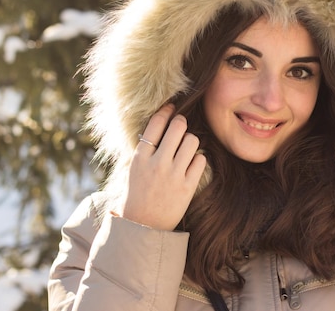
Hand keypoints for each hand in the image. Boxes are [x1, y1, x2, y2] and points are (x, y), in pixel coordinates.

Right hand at [121, 104, 206, 230]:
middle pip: (177, 127)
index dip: (166, 111)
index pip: (156, 124)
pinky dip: (198, 158)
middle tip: (181, 125)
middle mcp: (157, 164)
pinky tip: (191, 163)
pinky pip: (200, 159)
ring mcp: (173, 175)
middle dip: (181, 122)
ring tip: (186, 146)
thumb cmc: (138, 194)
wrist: (143, 227)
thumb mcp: (133, 169)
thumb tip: (160, 123)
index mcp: (140, 157)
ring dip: (190, 140)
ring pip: (191, 140)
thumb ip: (145, 149)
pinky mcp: (187, 186)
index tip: (171, 107)